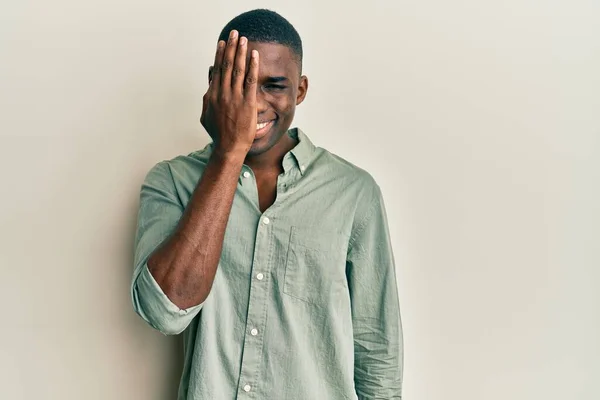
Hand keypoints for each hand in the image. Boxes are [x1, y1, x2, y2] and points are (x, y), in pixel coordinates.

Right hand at [200, 30, 258, 155]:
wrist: (229, 147)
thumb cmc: (219, 135)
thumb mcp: (206, 116)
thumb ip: (207, 100)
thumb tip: (208, 88)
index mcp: (212, 95)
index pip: (217, 70)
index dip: (220, 54)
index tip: (223, 42)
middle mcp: (222, 93)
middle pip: (226, 65)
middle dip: (231, 47)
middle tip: (234, 33)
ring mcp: (235, 98)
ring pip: (237, 69)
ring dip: (240, 52)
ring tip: (243, 39)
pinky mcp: (247, 103)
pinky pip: (250, 80)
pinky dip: (252, 66)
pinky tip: (254, 55)